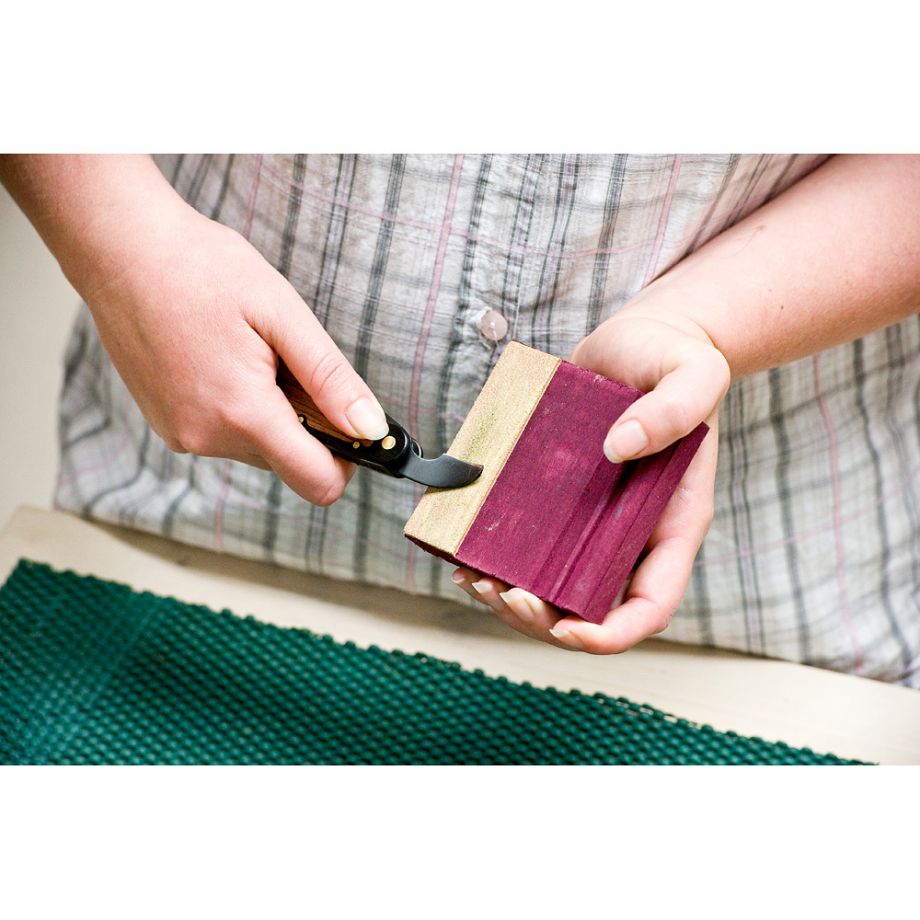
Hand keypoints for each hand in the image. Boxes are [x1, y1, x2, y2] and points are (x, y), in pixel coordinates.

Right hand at [81, 201, 387, 504]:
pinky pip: (225, 434)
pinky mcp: (167, 425)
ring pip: (259, 447)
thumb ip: (331, 379)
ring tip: (250, 351)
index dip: (350, 459)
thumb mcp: (283, 315)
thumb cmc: (201, 268)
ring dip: (272, 411)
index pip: (318, 482)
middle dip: (306, 421)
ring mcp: (181, 435)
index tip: (354, 422)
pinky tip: (224, 357)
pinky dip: (240, 407)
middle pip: (290, 461)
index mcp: (242, 414)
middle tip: (288, 360)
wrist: (119, 248)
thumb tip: (372, 430)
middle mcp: (207, 439)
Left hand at [452, 307, 729, 652]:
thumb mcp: (694, 372)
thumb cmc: (675, 358)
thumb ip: (674, 408)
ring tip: (474, 580)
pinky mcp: (560, 501)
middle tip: (502, 593)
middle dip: (544, 619)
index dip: (610, 634)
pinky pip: (530, 547)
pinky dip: (497, 561)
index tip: (566, 628)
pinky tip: (465, 556)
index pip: (649, 606)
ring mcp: (592, 520)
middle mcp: (630, 533)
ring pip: (553, 587)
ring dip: (512, 599)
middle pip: (590, 609)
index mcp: (671, 522)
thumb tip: (619, 446)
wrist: (641, 341)